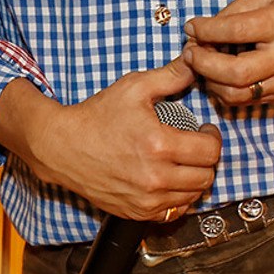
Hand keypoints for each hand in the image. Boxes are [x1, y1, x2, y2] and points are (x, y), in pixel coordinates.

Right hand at [0, 56, 220, 220]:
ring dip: (193, 179)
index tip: (204, 131)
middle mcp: (155, 177)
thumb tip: (193, 62)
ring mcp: (146, 199)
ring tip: (181, 163)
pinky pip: (173, 211)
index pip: (211, 151)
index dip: (212, 138)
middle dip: (205, 159)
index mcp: (159, 144)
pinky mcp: (137, 211)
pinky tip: (168, 180)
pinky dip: (177, 197)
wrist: (61, 146)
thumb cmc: (95, 117)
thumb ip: (169, 76)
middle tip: (194, 146)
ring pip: (193, 196)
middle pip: (206, 176)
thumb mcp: (132, 88)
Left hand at [182, 0, 273, 106]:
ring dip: (210, 82)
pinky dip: (226, 91)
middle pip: (232, 72)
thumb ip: (234, 10)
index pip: (234, 31)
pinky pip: (248, 101)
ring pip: (237, 94)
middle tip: (189, 52)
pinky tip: (218, 76)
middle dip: (202, 63)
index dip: (205, 30)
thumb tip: (200, 28)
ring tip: (201, 64)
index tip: (191, 27)